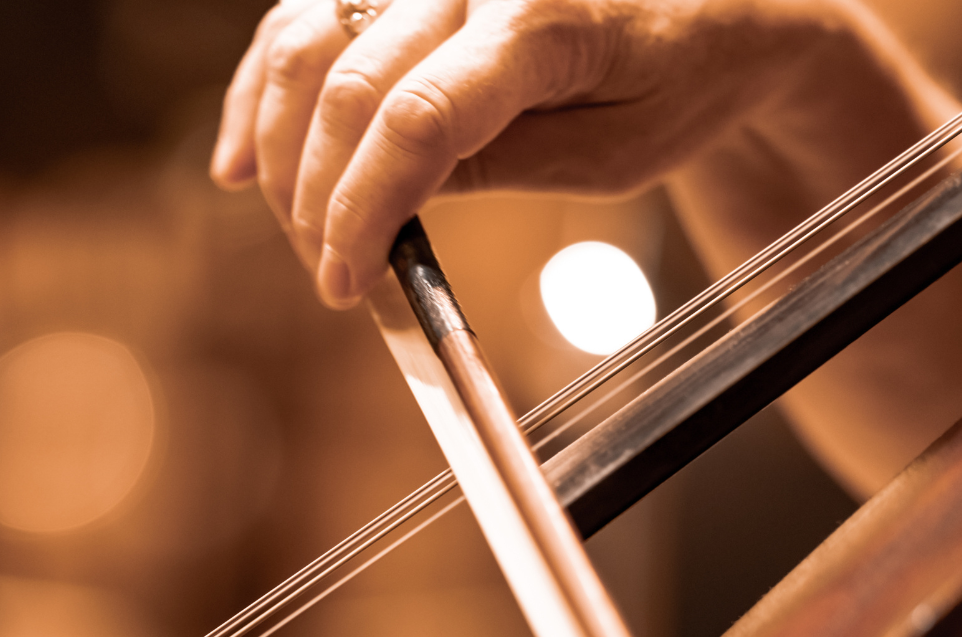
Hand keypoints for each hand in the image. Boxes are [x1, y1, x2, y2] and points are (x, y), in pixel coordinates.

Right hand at [212, 0, 943, 307]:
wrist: (720, 1)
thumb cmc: (682, 78)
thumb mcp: (615, 156)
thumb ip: (502, 166)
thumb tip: (392, 204)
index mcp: (544, 18)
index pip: (416, 120)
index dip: (363, 211)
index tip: (348, 284)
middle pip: (345, 83)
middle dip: (318, 196)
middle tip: (330, 276)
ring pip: (305, 37)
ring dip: (277, 143)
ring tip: (292, 227)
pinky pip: (308, 13)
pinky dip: (264, 86)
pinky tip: (242, 156)